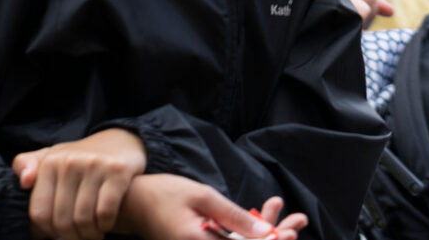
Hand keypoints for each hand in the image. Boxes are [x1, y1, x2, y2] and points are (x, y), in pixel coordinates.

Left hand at [12, 127, 145, 238]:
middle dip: (71, 238)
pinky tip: (105, 223)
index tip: (58, 234)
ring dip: (89, 235)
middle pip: (62, 220)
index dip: (48, 232)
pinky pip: (105, 212)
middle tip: (79, 238)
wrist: (119, 140)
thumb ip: (28, 166)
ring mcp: (93, 165)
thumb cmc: (79, 158)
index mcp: (49, 162)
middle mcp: (68, 162)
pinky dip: (105, 224)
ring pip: (84, 219)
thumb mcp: (51, 157)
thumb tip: (24, 182)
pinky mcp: (116, 171)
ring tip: (92, 234)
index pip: (39, 214)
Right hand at [116, 175, 301, 239]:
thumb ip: (234, 215)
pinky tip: (263, 222)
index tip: (291, 231)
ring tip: (289, 222)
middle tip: (297, 222)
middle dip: (276, 239)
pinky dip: (245, 236)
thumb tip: (265, 231)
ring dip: (264, 237)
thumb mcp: (202, 195)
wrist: (131, 203)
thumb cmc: (163, 193)